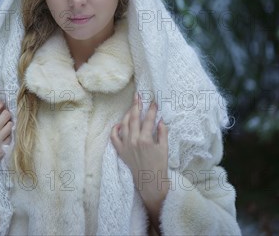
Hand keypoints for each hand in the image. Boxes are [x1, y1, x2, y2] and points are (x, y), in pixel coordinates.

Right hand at [0, 101, 12, 181]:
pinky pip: (10, 138)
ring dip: (8, 124)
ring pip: (10, 126)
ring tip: (4, 125)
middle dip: (6, 113)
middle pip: (6, 115)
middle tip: (4, 114)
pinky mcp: (2, 150)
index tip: (1, 104)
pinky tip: (3, 136)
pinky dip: (7, 135)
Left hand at [110, 94, 168, 221]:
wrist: (150, 183)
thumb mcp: (164, 149)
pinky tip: (120, 123)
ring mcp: (125, 145)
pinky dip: (115, 129)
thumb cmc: (159, 166)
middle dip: (136, 105)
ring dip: (128, 114)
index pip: (149, 120)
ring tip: (132, 107)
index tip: (154, 101)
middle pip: (134, 118)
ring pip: (124, 124)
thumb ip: (162, 133)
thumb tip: (160, 120)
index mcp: (146, 140)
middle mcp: (133, 141)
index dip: (152, 109)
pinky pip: (114, 137)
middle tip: (138, 96)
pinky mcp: (120, 151)